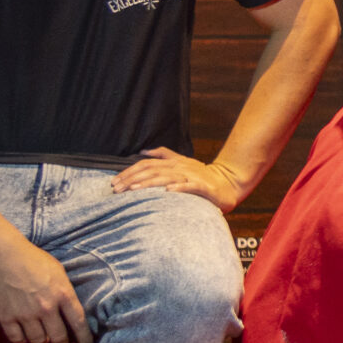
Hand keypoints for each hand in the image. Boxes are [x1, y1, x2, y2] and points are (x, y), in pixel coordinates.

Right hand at [0, 238, 92, 342]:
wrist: (4, 256)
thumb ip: (65, 293)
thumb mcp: (59, 273)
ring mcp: (25, 314)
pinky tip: (24, 335)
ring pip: (38, 341)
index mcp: (63, 294)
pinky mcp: (6, 317)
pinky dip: (22, 340)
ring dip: (42, 341)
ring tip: (42, 337)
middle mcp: (46, 307)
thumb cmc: (34, 260)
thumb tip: (70, 311)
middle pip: (58, 337)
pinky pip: (17, 339)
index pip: (78, 322)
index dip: (84, 338)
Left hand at [113, 147, 245, 212]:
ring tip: (133, 190)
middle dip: (132, 179)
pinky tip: (168, 191)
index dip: (129, 172)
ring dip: (149, 184)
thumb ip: (163, 155)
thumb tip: (143, 151)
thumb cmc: (202, 175)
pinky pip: (190, 186)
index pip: (147, 165)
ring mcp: (192, 176)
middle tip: (117, 189)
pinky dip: (179, 188)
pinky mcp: (204, 187)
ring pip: (167, 178)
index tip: (114, 182)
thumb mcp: (182, 161)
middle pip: (152, 171)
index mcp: (174, 162)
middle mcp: (181, 167)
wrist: (228, 183)